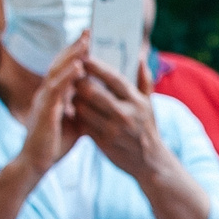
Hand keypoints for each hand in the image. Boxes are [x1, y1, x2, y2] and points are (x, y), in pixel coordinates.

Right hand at [19, 35, 89, 177]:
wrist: (37, 163)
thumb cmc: (55, 143)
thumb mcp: (75, 120)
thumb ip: (83, 106)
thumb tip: (100, 98)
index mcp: (54, 94)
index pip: (65, 68)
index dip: (76, 53)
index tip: (90, 38)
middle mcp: (47, 93)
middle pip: (60, 63)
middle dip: (74, 47)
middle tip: (88, 31)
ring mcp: (44, 100)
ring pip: (57, 72)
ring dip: (71, 56)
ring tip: (85, 43)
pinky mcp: (44, 111)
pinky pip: (56, 90)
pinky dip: (66, 77)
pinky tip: (77, 67)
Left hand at [78, 51, 172, 182]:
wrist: (149, 162)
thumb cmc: (147, 128)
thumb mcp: (150, 105)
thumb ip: (144, 81)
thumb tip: (140, 59)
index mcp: (136, 101)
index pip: (113, 78)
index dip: (96, 66)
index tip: (84, 56)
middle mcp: (125, 115)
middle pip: (93, 92)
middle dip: (79, 80)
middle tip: (71, 73)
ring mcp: (112, 130)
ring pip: (83, 108)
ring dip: (73, 97)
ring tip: (68, 89)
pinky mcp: (103, 142)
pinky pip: (82, 124)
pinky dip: (75, 114)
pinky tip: (71, 107)